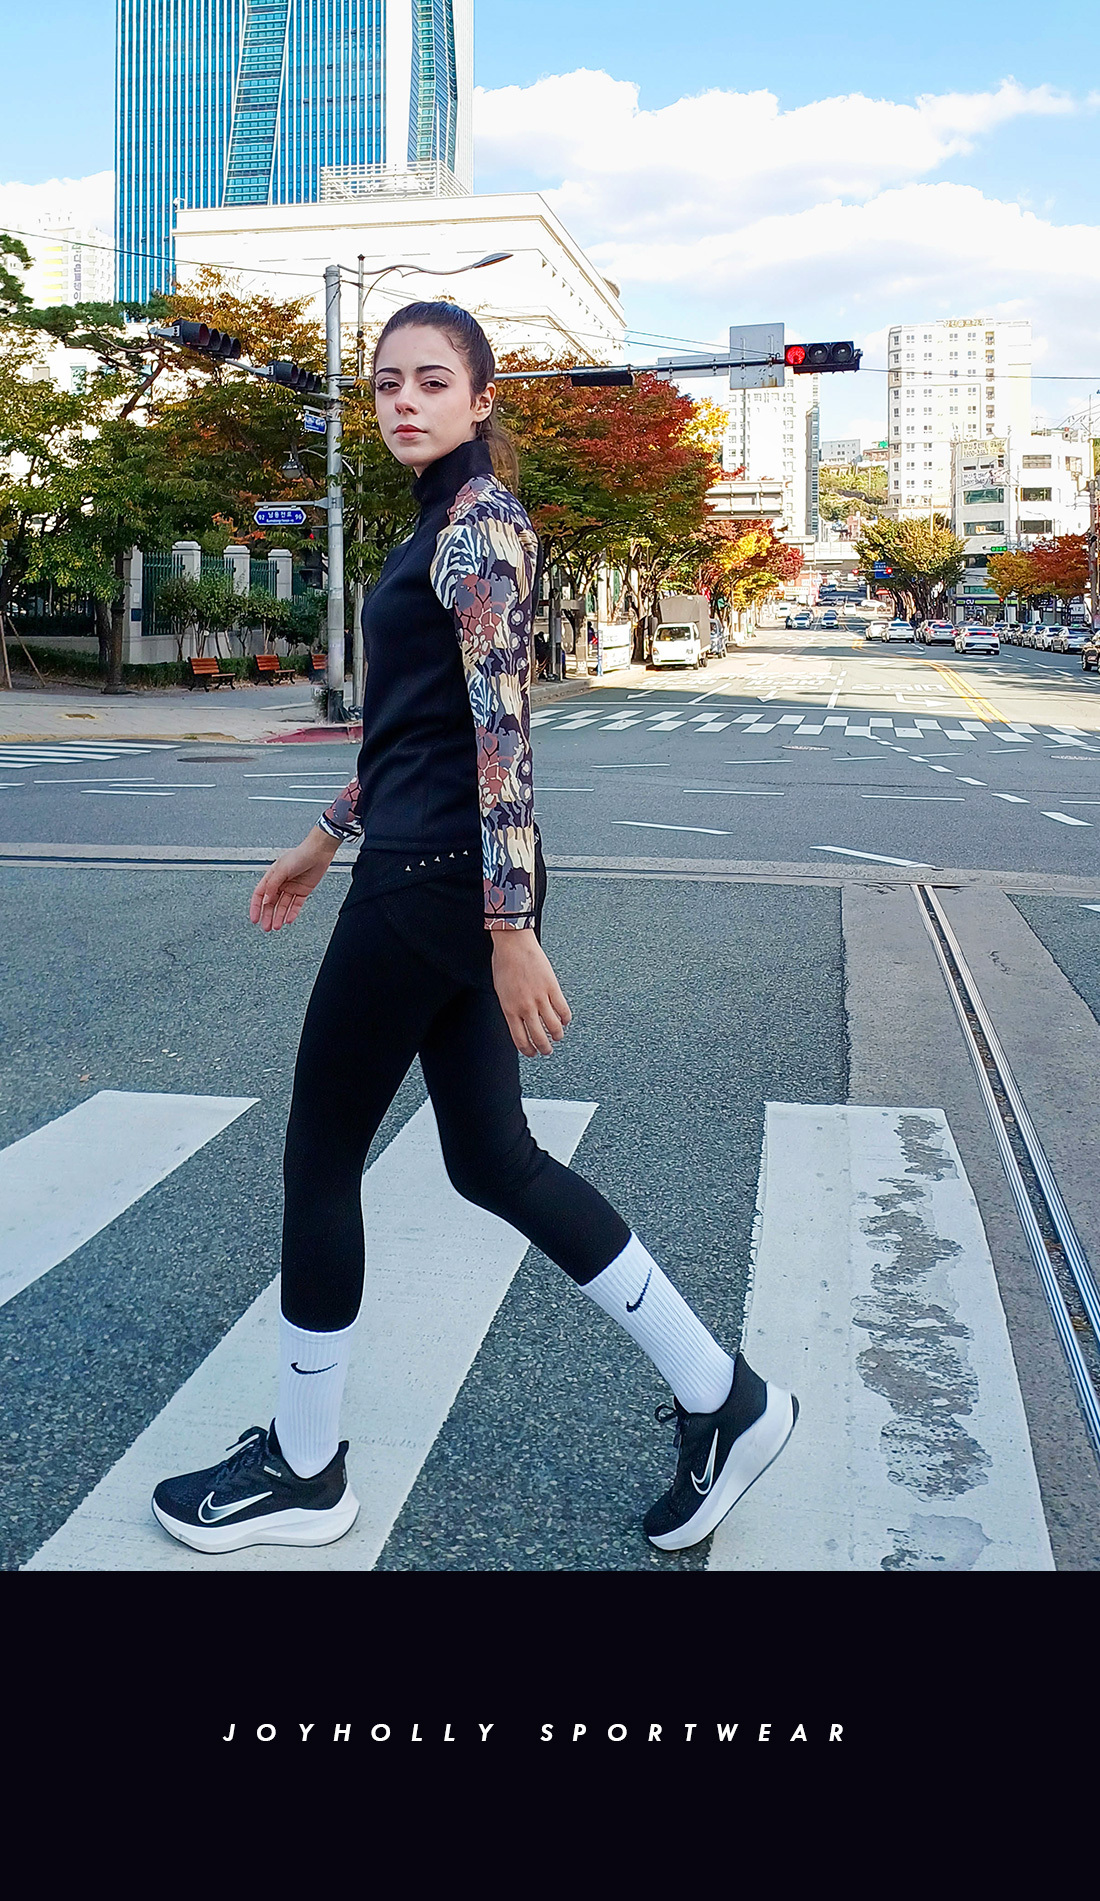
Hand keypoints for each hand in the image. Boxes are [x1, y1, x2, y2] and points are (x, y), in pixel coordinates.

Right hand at [249, 828, 339, 931]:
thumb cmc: (300, 855)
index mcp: (272, 876)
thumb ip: (272, 885)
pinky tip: (288, 920)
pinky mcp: (303, 891)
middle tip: (266, 927)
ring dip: (279, 917)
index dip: (256, 907)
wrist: (318, 853)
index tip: (255, 919)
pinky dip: (292, 913)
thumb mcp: (282, 869)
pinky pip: (296, 905)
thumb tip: (265, 900)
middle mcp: (280, 883)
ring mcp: (291, 888)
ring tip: (276, 926)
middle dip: (268, 916)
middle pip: (271, 903)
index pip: (260, 894)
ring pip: (283, 906)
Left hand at [491, 930, 571, 1056]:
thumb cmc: (504, 964)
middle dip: (545, 1049)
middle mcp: (524, 1007)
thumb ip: (510, 1008)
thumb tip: (519, 1023)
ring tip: (558, 1037)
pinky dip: (565, 1018)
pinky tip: (564, 1020)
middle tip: (547, 1050)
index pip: (520, 1039)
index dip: (528, 1050)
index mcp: (509, 1009)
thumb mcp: (501, 992)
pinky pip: (563, 1010)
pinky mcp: (552, 988)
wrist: (513, 945)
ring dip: (557, 1036)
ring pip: (553, 1027)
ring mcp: (539, 998)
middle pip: (538, 1037)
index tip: (532, 1053)